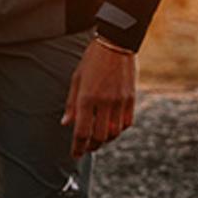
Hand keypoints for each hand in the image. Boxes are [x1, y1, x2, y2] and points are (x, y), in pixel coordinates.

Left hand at [62, 38, 136, 158]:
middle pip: (99, 136)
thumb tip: (66, 123)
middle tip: (86, 148)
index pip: (81, 132)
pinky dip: (119, 130)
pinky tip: (112, 128)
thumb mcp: (77, 79)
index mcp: (87, 97)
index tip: (75, 154)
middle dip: (91, 146)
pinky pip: (126, 123)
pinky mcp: (131, 98)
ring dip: (106, 140)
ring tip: (99, 139)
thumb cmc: (93, 59)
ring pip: (114, 133)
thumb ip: (72, 104)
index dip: (77, 147)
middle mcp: (104, 102)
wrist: (117, 43)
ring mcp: (120, 101)